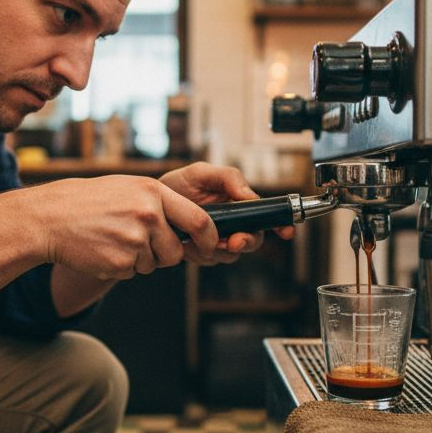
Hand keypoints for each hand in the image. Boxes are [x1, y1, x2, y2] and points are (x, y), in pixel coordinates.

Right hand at [21, 175, 219, 280]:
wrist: (50, 218)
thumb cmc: (90, 202)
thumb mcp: (128, 189)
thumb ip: (160, 204)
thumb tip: (192, 226)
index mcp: (154, 193)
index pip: (199, 220)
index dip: (208, 237)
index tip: (209, 245)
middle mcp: (148, 215)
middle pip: (175, 251)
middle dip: (164, 254)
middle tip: (138, 242)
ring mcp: (135, 240)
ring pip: (153, 264)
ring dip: (138, 259)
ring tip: (112, 238)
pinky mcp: (121, 263)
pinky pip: (132, 272)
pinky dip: (120, 266)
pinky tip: (102, 249)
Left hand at [159, 162, 295, 265]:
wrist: (146, 204)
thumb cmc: (175, 185)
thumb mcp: (201, 173)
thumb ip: (228, 178)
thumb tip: (251, 196)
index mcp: (237, 204)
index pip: (265, 216)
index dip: (280, 225)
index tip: (285, 231)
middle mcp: (231, 225)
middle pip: (252, 240)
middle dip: (246, 242)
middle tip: (234, 241)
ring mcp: (216, 241)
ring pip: (230, 254)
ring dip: (220, 249)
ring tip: (202, 239)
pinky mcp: (200, 253)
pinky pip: (209, 259)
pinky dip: (201, 253)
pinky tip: (188, 243)